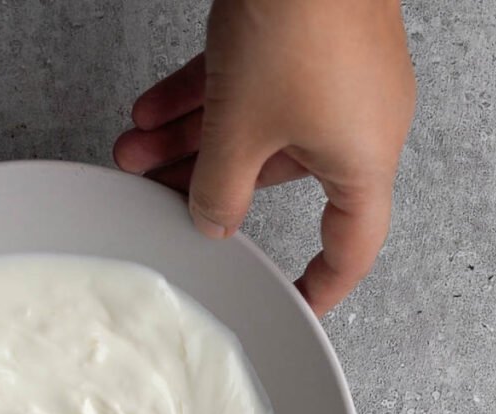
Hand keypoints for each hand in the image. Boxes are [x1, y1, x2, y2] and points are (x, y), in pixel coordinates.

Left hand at [114, 0, 415, 314]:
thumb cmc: (301, 19)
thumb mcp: (240, 129)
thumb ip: (220, 190)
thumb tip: (212, 222)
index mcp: (362, 161)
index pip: (350, 247)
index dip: (322, 284)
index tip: (296, 304)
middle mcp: (357, 123)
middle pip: (273, 179)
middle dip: (205, 185)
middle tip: (156, 196)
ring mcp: (333, 79)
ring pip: (253, 128)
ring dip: (189, 141)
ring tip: (132, 151)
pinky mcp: (310, 39)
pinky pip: (251, 85)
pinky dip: (202, 100)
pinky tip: (149, 112)